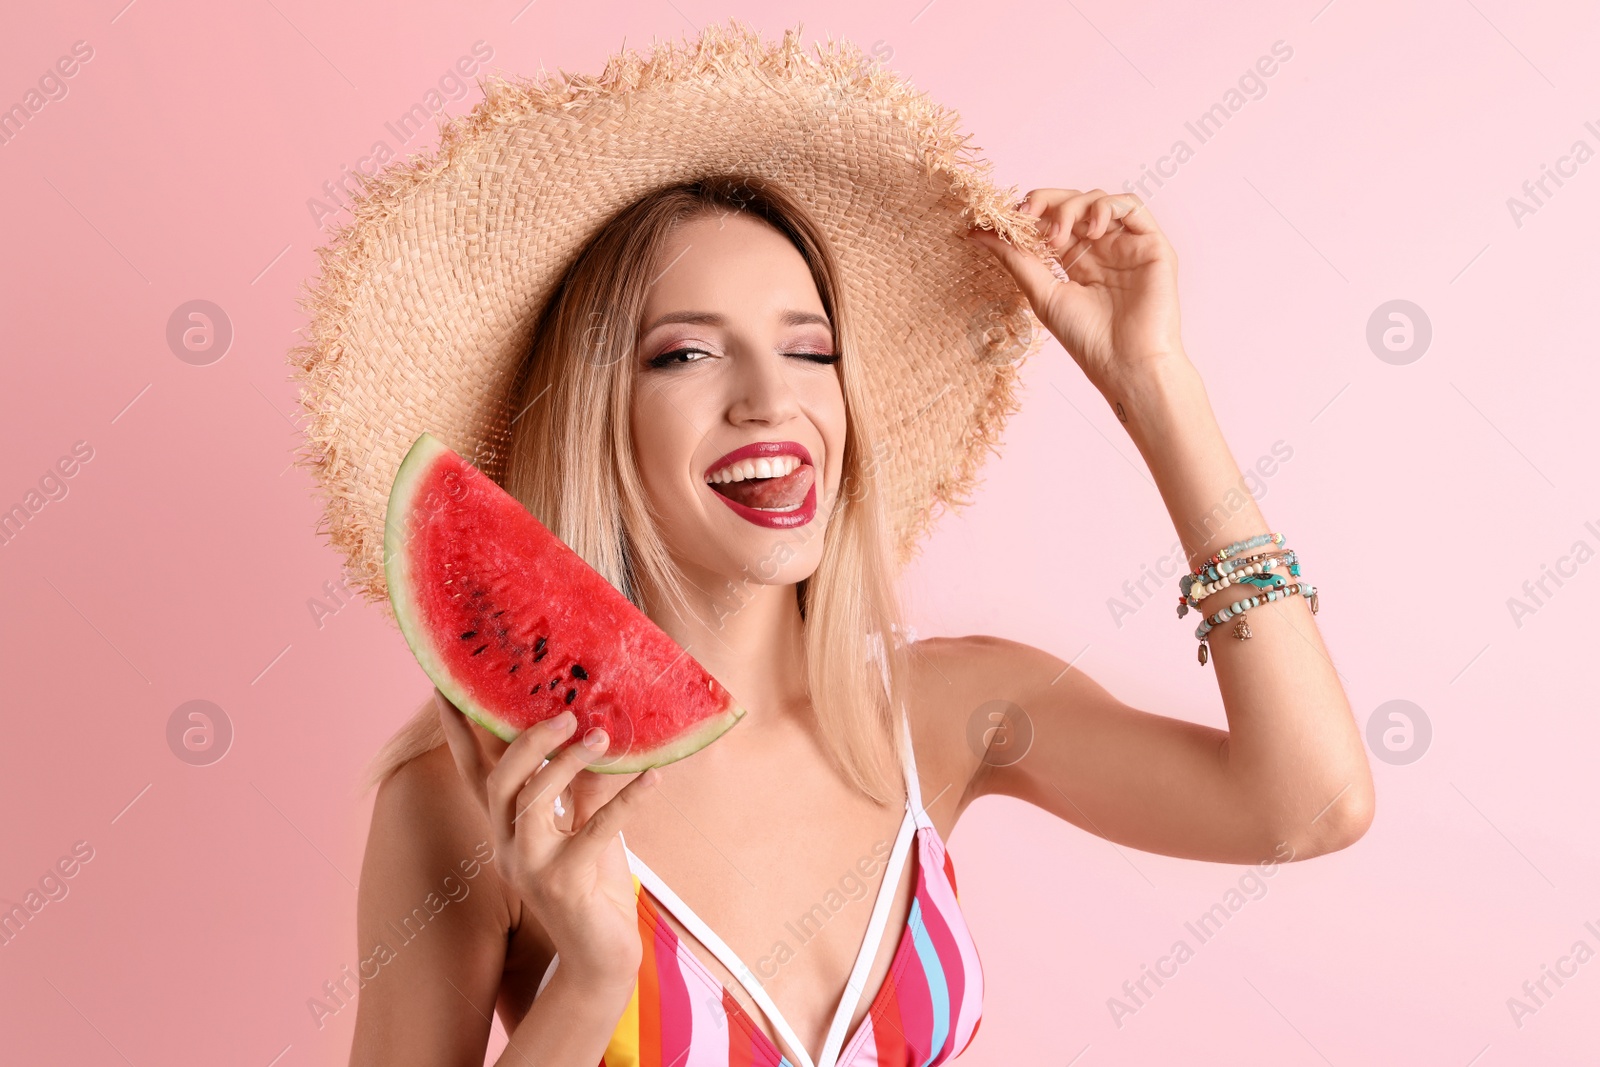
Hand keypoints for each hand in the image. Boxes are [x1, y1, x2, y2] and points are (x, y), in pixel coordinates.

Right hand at [436, 689, 654, 985]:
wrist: (602, 956)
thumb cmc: (592, 884)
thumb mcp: (583, 823)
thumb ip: (580, 783)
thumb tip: (592, 729)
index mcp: (507, 825)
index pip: (474, 770)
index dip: (459, 729)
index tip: (447, 683)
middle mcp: (509, 844)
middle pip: (498, 781)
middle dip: (528, 740)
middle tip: (566, 714)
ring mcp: (531, 866)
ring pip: (533, 801)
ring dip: (567, 763)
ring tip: (602, 736)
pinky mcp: (565, 883)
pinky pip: (595, 830)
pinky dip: (627, 800)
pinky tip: (653, 778)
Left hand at [967, 188, 1185, 392]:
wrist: (1126, 363)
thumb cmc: (1087, 339)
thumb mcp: (1042, 294)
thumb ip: (1016, 259)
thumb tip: (977, 234)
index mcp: (1076, 261)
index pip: (1051, 221)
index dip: (1029, 212)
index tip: (1004, 218)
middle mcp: (1101, 249)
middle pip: (1072, 203)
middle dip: (1046, 202)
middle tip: (1027, 216)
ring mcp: (1127, 244)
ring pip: (1097, 200)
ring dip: (1072, 208)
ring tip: (1060, 239)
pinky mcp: (1152, 244)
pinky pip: (1132, 206)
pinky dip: (1107, 207)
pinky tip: (1092, 232)